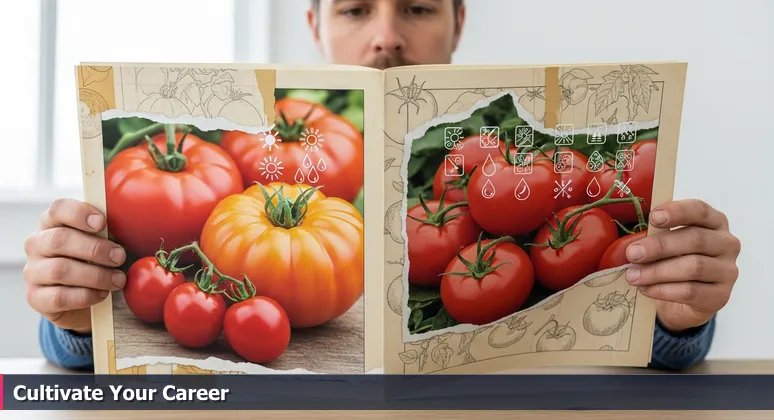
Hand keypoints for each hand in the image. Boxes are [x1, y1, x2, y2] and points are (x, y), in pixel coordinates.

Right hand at [23, 198, 126, 333]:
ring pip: (59, 270)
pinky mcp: (36, 298)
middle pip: (59, 239)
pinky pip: (59, 297)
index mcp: (53, 223)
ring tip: (118, 280)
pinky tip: (102, 294)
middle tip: (120, 257)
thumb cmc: (98, 263)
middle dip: (95, 249)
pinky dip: (86, 296)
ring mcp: (33, 271)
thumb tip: (134, 222)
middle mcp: (37, 244)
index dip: (80, 213)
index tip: (102, 223)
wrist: (86, 301)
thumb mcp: (105, 242)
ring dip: (95, 275)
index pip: (58, 209)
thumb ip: (111, 231)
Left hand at [624, 199, 740, 333]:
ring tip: (633, 276)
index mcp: (714, 222)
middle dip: (660, 246)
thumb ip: (656, 234)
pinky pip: (691, 291)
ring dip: (657, 271)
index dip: (678, 212)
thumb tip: (630, 240)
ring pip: (694, 267)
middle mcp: (727, 244)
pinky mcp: (721, 296)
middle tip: (632, 254)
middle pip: (695, 239)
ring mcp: (727, 271)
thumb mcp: (667, 243)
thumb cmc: (674, 261)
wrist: (686, 301)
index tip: (653, 217)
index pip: (700, 211)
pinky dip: (663, 290)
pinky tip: (646, 289)